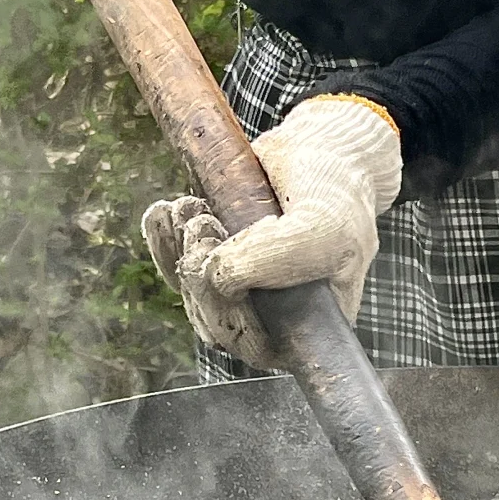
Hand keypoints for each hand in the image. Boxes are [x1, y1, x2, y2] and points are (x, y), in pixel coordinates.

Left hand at [142, 96, 401, 365]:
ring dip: (182, 250)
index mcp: (307, 326)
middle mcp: (274, 318)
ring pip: (192, 295)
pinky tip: (170, 211)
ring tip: (196, 210)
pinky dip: (163, 239)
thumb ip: (278, 258)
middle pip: (216, 325)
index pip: (257, 348)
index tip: (223, 274)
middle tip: (205, 227)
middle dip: (200, 277)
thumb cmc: (335, 196)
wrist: (322, 151)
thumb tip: (220, 278)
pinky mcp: (214, 261)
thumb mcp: (321, 227)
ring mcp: (241, 290)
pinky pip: (173, 266)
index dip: (230, 319)